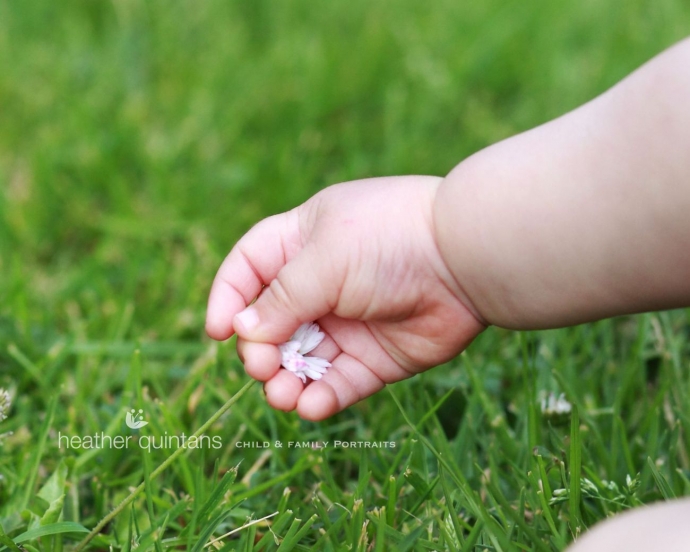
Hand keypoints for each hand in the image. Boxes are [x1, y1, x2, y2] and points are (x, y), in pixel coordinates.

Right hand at [206, 176, 485, 419]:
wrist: (466, 262)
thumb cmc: (390, 242)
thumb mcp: (325, 259)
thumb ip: (282, 297)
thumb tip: (242, 332)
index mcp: (303, 243)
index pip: (250, 268)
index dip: (229, 297)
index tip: (218, 332)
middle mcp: (322, 284)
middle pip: (270, 324)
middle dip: (259, 349)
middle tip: (264, 365)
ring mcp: (348, 323)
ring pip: (301, 361)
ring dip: (284, 381)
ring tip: (282, 395)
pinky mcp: (374, 358)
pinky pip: (338, 384)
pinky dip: (321, 398)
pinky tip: (312, 405)